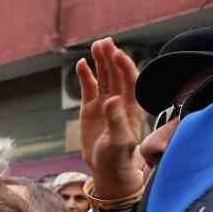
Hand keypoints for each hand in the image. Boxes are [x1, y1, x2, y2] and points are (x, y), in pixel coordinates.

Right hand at [77, 38, 145, 200]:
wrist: (108, 169)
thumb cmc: (118, 158)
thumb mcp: (118, 141)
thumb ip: (116, 120)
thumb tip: (112, 99)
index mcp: (131, 106)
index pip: (129, 80)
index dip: (124, 66)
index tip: (117, 53)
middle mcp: (119, 101)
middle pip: (115, 74)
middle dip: (111, 58)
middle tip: (104, 42)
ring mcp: (105, 104)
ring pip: (103, 78)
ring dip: (100, 62)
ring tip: (95, 46)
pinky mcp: (91, 109)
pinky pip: (89, 88)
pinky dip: (85, 76)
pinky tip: (81, 64)